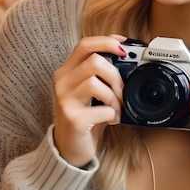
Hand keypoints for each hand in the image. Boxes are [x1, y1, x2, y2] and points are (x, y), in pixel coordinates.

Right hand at [53, 35, 125, 167]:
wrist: (69, 148)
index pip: (84, 45)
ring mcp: (66, 101)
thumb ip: (101, 74)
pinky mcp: (74, 119)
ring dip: (114, 96)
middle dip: (116, 76)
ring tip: (117, 108)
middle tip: (121, 91)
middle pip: (94, 61)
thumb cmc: (84, 116)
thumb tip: (127, 57)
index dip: (106, 41)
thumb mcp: (89, 91)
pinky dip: (113, 114)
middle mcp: (62, 83)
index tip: (124, 49)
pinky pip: (102, 109)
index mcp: (67, 71)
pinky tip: (112, 120)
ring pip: (96, 82)